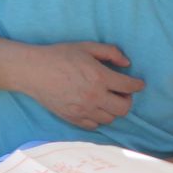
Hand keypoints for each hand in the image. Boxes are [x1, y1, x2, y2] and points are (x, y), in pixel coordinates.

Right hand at [21, 42, 144, 128]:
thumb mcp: (87, 47)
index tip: (139, 84)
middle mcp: (94, 97)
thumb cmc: (60, 56)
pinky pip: (94, 125)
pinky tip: (95, 107)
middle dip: (128, 100)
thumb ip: (111, 52)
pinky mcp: (72, 118)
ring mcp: (83, 110)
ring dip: (113, 109)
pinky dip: (99, 118)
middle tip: (123, 93)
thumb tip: (127, 64)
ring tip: (108, 99)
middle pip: (124, 108)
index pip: (129, 87)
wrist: (33, 71)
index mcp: (100, 78)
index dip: (138, 85)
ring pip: (110, 118)